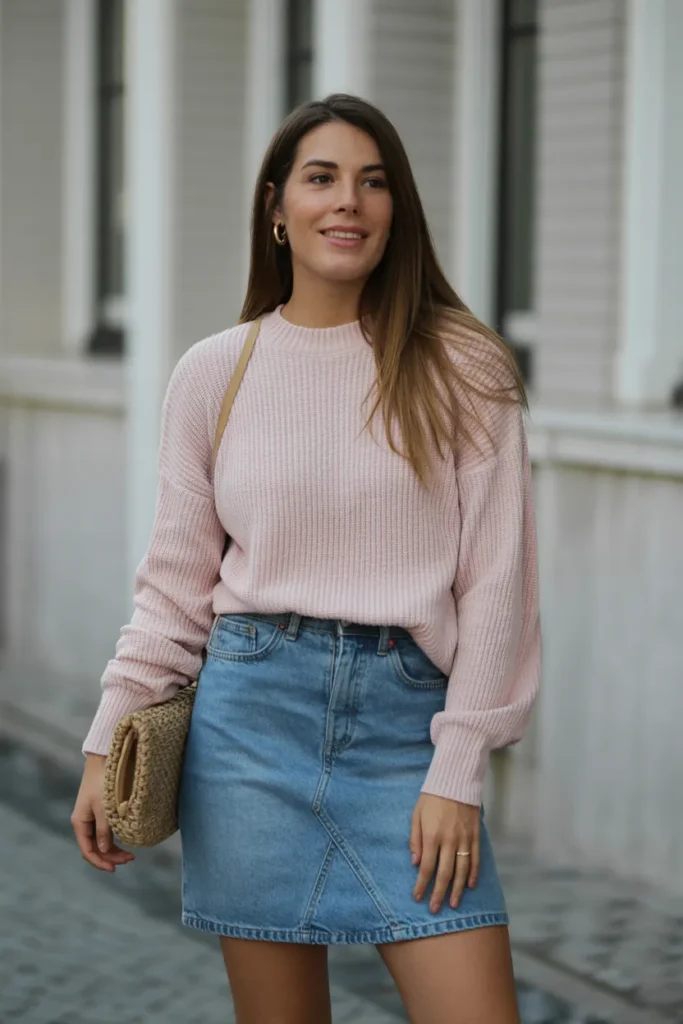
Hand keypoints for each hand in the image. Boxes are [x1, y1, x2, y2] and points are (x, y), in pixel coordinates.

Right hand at [71, 754, 134, 871]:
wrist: (105, 760)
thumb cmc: (103, 782)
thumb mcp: (104, 808)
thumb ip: (104, 830)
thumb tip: (103, 850)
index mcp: (80, 822)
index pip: (87, 850)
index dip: (100, 862)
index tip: (114, 869)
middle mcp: (84, 822)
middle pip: (95, 847)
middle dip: (110, 856)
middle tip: (130, 859)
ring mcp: (92, 817)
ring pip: (102, 841)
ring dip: (114, 849)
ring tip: (131, 854)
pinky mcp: (101, 811)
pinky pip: (106, 831)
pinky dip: (115, 839)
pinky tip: (126, 841)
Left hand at [410, 793, 479, 913]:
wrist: (455, 780)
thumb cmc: (432, 798)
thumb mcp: (416, 815)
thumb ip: (415, 839)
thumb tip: (415, 862)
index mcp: (432, 835)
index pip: (427, 867)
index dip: (422, 885)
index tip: (418, 898)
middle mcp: (449, 840)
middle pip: (444, 873)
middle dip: (439, 893)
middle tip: (435, 909)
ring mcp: (464, 838)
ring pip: (462, 870)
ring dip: (458, 889)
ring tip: (454, 904)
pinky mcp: (475, 835)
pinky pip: (476, 858)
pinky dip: (474, 873)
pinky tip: (471, 885)